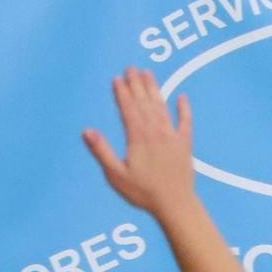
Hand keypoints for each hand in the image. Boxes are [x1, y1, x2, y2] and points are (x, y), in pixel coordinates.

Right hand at [81, 68, 195, 217]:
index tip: (117, 78)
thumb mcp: (116, 174)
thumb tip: (86, 131)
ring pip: (162, 107)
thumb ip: (101, 151)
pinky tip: (182, 97)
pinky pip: (185, 122)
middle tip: (131, 68)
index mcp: (138, 137)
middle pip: (144, 102)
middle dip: (136, 84)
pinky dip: (184, 109)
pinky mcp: (185, 145)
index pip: (128, 108)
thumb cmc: (143, 193)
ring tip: (148, 73)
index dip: (122, 92)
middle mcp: (156, 131)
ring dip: (154, 89)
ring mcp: (172, 136)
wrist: (175, 204)